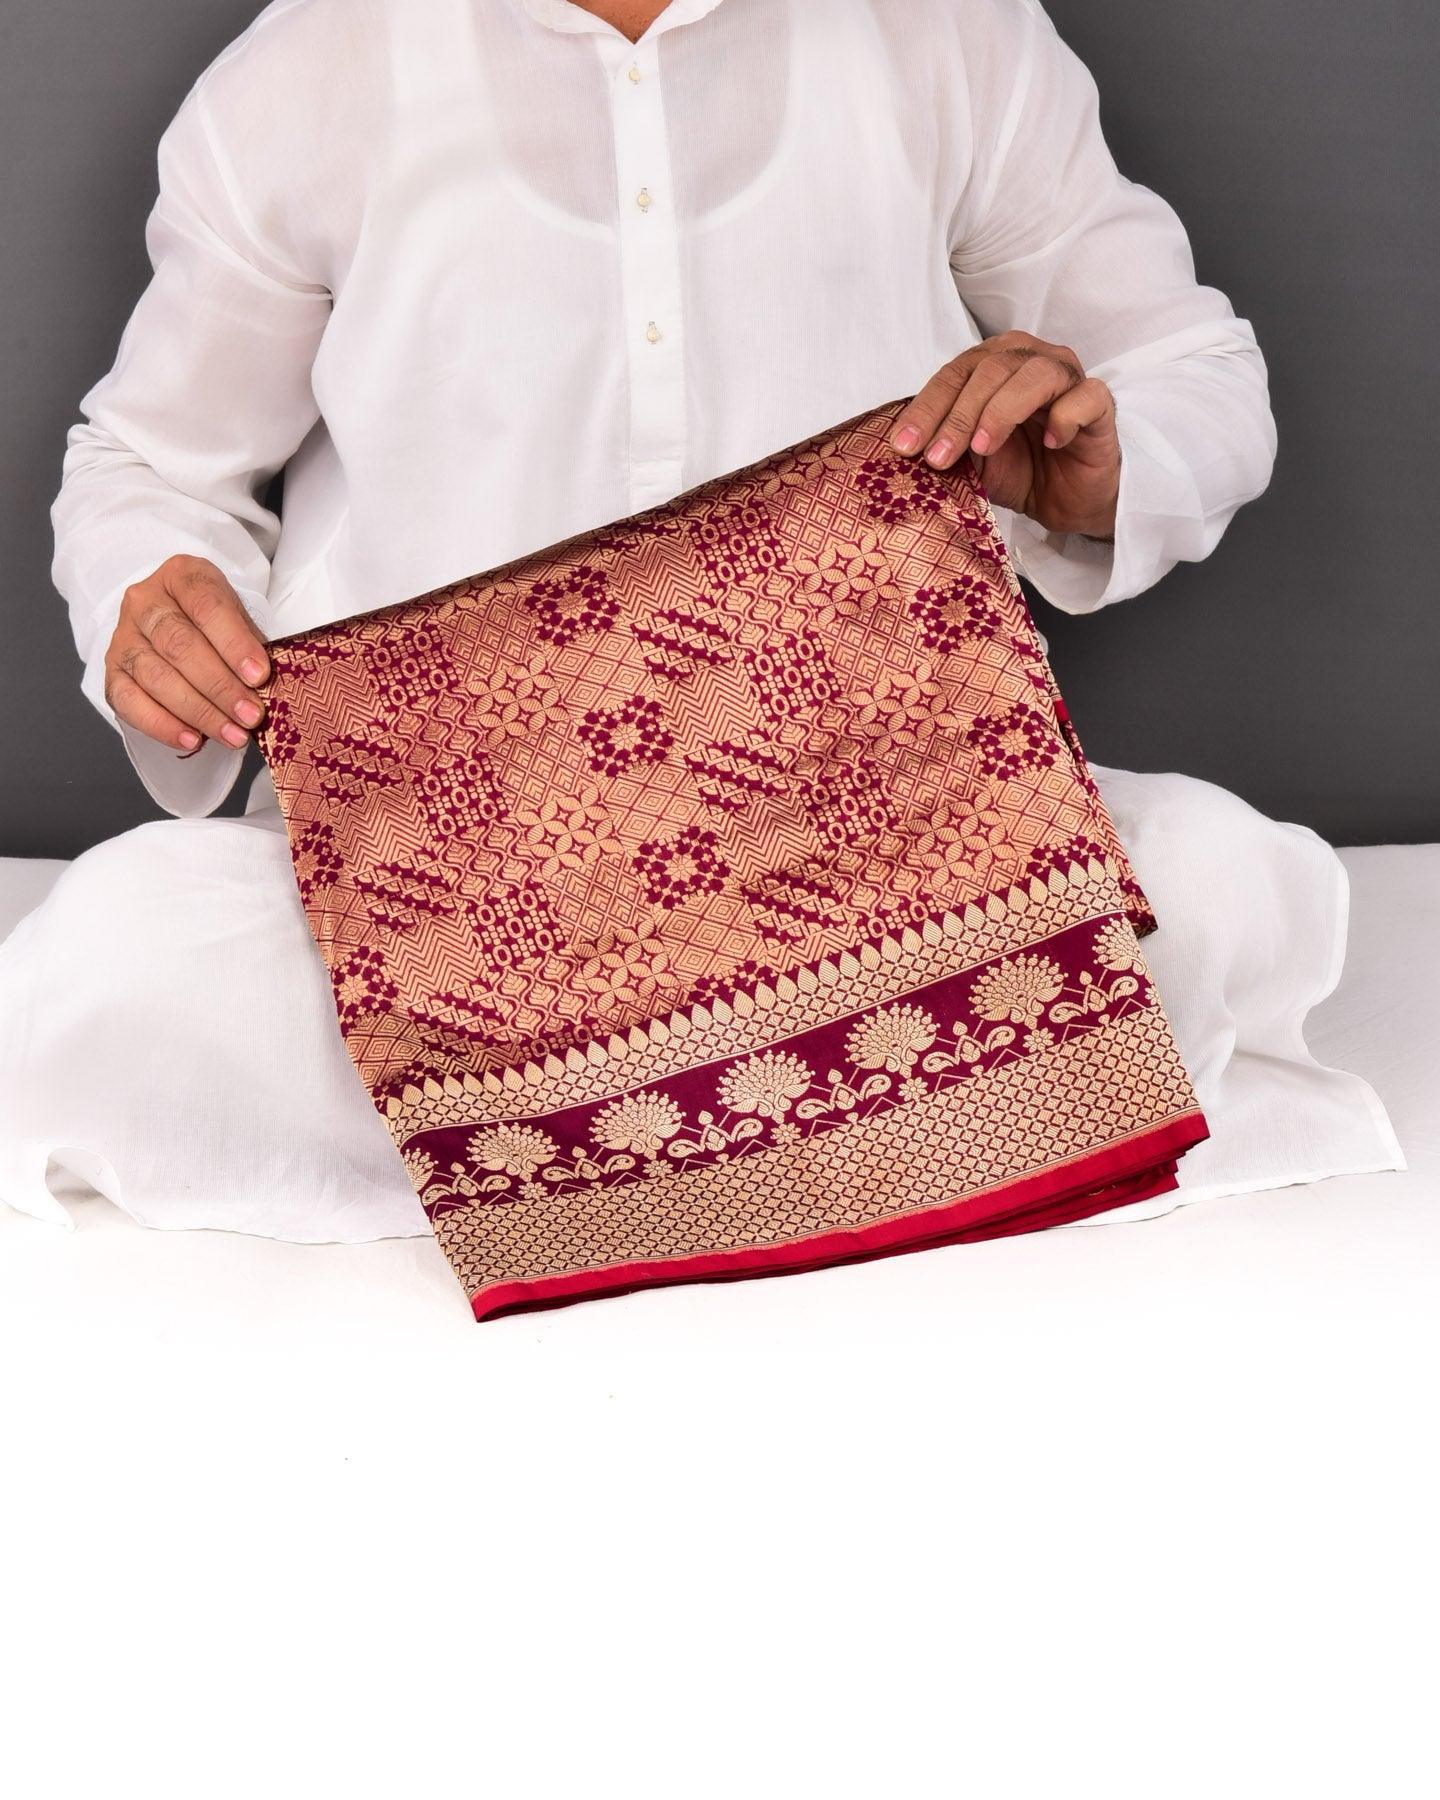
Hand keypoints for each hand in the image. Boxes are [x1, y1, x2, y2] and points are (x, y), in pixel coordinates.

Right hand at [102, 555, 269, 755]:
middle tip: (251, 715)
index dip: (234, 644)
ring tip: (233, 735)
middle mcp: (145, 601)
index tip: (259, 676)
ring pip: (157, 677)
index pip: (207, 607)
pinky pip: (129, 701)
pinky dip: (162, 725)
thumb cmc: (214, 623)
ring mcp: (123, 636)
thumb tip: (266, 685)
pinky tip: (192, 740)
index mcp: (181, 576)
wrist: (173, 621)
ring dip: (199, 712)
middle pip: (180, 645)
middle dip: (220, 686)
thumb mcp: (237, 618)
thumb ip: (249, 644)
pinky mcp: (111, 671)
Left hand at [890, 331, 1119, 540]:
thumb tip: (904, 450)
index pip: (955, 373)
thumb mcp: (971, 462)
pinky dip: (1064, 417)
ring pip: (1035, 374)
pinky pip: (1085, 397)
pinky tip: (1050, 443)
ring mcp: (1068, 378)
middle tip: (937, 458)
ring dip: (1001, 411)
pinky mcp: (1100, 404)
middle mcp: (1030, 360)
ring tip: (982, 448)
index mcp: (995, 365)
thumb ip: (946, 445)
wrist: (1065, 501)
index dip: (927, 407)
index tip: (904, 445)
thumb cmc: (1019, 469)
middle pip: (990, 370)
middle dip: (957, 416)